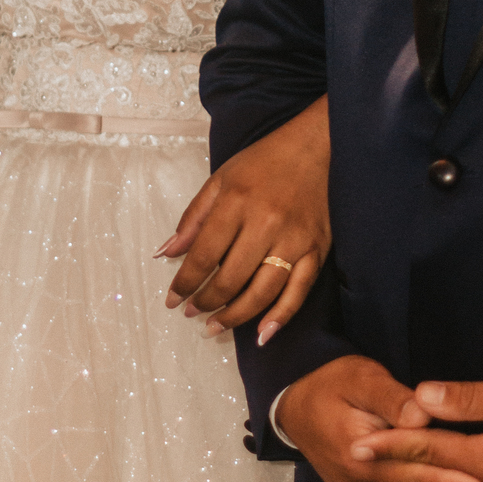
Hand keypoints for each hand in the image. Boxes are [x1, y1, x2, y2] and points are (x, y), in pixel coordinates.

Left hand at [158, 97, 330, 341]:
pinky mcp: (316, 250)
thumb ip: (193, 217)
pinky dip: (280, 317)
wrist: (316, 147)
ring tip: (216, 326)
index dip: (184, 282)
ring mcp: (293, 240)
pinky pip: (298, 292)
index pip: (203, 255)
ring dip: (235, 316)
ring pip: (262, 292)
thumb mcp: (220, 179)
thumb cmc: (263, 162)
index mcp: (236, 203)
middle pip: (230, 278)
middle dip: (206, 302)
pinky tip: (262, 334)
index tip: (172, 299)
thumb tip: (166, 254)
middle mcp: (265, 223)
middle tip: (192, 313)